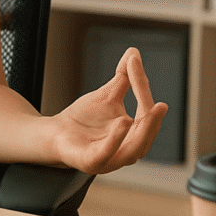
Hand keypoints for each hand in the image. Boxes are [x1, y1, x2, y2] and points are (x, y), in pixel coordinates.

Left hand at [50, 47, 167, 173]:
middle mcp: (127, 151)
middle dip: (154, 120)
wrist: (54, 134)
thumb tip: (133, 52)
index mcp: (134, 135)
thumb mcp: (107, 96)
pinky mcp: (91, 163)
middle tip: (161, 104)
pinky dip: (115, 140)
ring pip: (132, 150)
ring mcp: (110, 160)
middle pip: (146, 136)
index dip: (141, 87)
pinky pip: (106, 154)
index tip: (134, 63)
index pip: (145, 112)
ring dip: (141, 131)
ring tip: (146, 110)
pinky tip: (122, 122)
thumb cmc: (84, 119)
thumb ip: (123, 78)